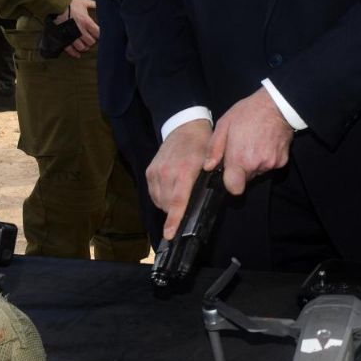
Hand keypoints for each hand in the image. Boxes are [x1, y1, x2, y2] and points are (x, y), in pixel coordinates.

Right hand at [55, 0, 98, 57]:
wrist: (54, 5)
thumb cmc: (70, 3)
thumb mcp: (83, 1)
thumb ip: (93, 4)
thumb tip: (100, 4)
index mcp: (86, 22)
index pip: (98, 33)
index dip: (99, 35)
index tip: (98, 34)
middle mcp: (80, 30)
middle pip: (91, 42)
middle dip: (92, 41)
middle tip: (90, 39)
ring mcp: (71, 36)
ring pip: (82, 47)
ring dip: (84, 47)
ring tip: (84, 45)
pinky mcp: (63, 39)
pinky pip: (70, 50)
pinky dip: (74, 53)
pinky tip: (78, 54)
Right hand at [148, 120, 211, 239]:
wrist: (185, 127)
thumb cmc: (202, 145)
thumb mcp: (211, 161)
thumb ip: (209, 181)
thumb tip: (208, 201)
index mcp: (184, 171)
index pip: (178, 200)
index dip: (174, 219)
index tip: (169, 234)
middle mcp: (166, 172)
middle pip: (168, 205)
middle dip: (176, 213)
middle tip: (187, 212)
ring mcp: (155, 172)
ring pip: (159, 201)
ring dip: (168, 206)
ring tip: (179, 200)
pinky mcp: (149, 171)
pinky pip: (153, 193)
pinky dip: (161, 198)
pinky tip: (171, 193)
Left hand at [206, 87, 293, 195]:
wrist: (278, 105)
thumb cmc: (248, 112)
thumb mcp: (224, 124)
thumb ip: (214, 148)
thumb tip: (208, 166)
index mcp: (240, 158)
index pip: (234, 188)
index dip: (230, 183)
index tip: (229, 173)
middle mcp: (256, 165)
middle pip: (245, 179)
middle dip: (241, 169)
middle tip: (241, 149)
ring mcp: (271, 164)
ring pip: (257, 172)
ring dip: (253, 163)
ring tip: (254, 144)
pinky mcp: (282, 161)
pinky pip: (269, 166)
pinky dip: (266, 158)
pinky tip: (265, 144)